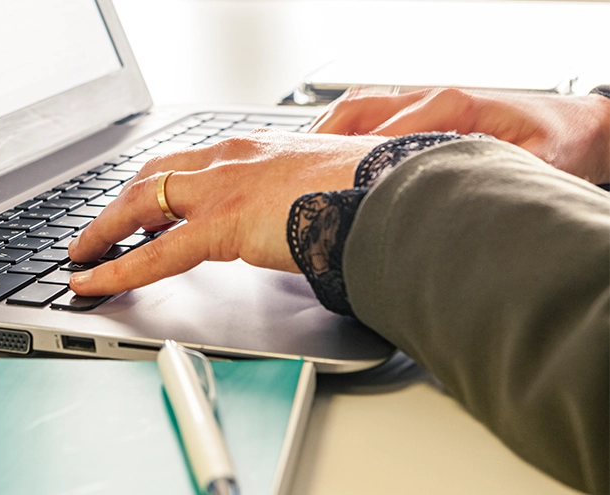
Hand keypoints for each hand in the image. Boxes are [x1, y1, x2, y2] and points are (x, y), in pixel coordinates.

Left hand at [67, 130, 385, 295]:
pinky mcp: (223, 222)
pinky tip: (95, 281)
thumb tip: (289, 221)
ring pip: (141, 204)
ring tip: (82, 254)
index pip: (189, 162)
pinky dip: (117, 268)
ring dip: (104, 230)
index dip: (157, 184)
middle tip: (96, 229)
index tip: (139, 204)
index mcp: (255, 146)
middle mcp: (231, 156)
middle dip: (118, 203)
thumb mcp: (322, 184)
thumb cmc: (371, 190)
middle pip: (153, 175)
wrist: (395, 193)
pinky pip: (155, 252)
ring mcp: (223, 186)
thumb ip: (292, 199)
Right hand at [310, 88, 609, 183]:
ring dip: (322, 135)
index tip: (327, 182)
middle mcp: (429, 100)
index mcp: (451, 107)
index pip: (387, 131)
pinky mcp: (418, 112)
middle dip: (321, 142)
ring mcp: (420, 103)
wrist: (580, 127)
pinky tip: (317, 152)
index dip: (353, 158)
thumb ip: (484, 177)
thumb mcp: (526, 163)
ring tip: (292, 162)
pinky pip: (364, 116)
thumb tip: (445, 200)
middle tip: (292, 172)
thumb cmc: (557, 143)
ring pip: (354, 111)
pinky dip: (336, 132)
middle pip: (357, 113)